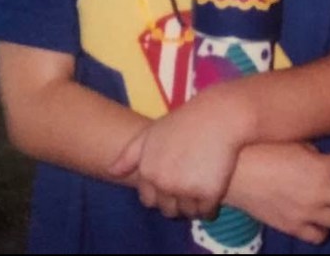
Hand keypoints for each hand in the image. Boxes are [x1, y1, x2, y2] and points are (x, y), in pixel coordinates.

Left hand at [108, 88, 250, 219]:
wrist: (219, 116)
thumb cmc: (185, 122)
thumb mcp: (152, 132)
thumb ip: (130, 154)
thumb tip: (110, 170)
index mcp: (148, 170)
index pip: (148, 200)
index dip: (161, 193)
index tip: (174, 181)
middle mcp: (163, 182)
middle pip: (168, 210)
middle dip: (177, 201)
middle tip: (190, 183)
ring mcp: (185, 189)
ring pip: (187, 213)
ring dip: (194, 206)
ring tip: (201, 186)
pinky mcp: (208, 193)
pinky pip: (206, 212)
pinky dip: (210, 207)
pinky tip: (213, 190)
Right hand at [227, 143, 329, 244]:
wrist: (235, 173)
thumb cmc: (261, 148)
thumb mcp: (292, 142)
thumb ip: (314, 153)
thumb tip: (323, 161)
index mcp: (322, 167)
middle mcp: (321, 192)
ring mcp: (308, 213)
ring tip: (323, 200)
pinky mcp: (294, 228)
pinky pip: (319, 236)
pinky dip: (318, 227)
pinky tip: (309, 216)